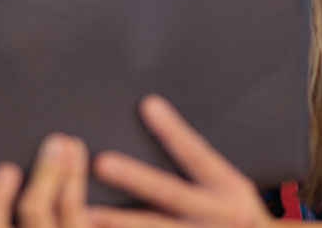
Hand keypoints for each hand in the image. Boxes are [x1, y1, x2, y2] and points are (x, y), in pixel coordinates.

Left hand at [89, 95, 273, 227]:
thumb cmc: (238, 218)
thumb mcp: (231, 188)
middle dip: (134, 178)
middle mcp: (218, 216)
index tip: (148, 104)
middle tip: (101, 162)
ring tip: (83, 212)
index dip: (173, 130)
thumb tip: (159, 119)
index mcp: (228, 189)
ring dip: (118, 222)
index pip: (197, 153)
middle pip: (170, 193)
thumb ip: (198, 166)